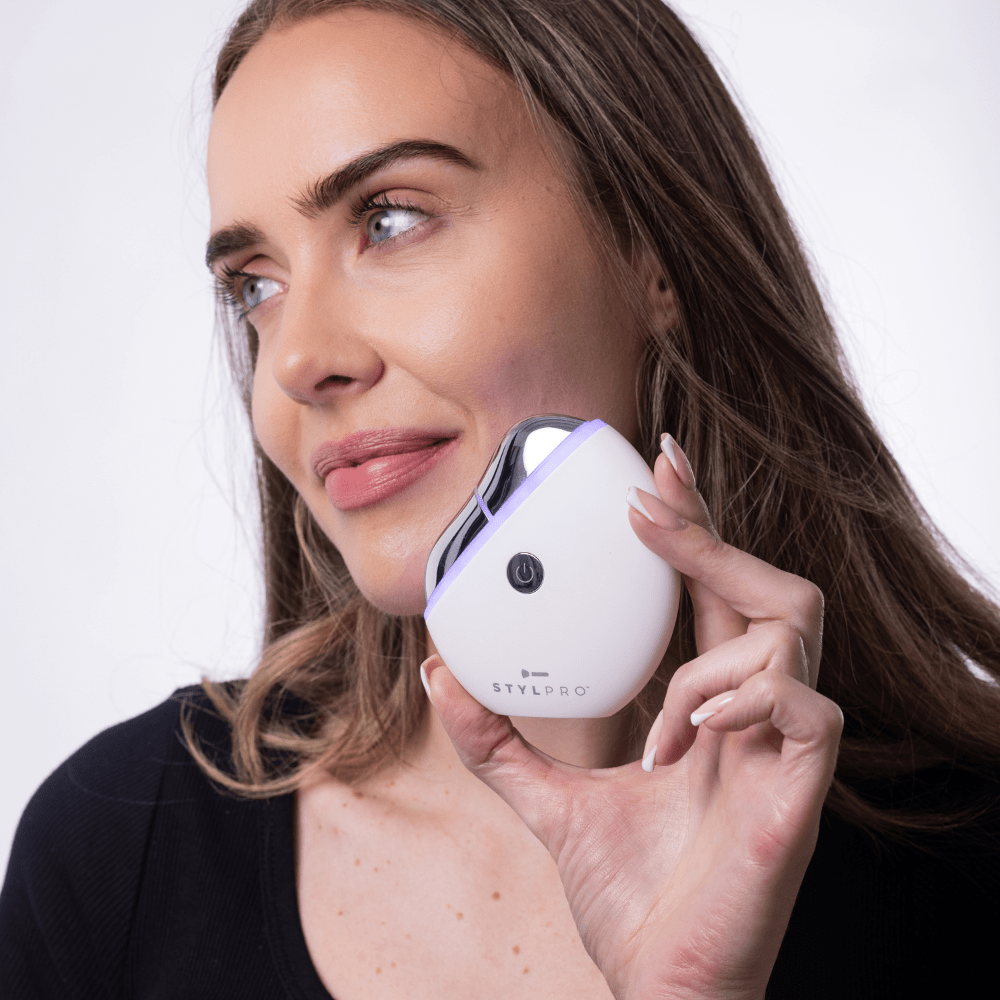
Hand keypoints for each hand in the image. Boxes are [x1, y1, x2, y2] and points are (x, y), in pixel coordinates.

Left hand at [421, 436, 842, 999]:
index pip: (713, 595)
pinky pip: (806, 704)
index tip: (654, 476)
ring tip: (666, 709)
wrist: (661, 983)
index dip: (693, 529)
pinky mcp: (802, 790)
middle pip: (766, 584)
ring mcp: (783, 747)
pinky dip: (741, 699)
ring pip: (792, 627)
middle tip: (653, 495)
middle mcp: (754, 713)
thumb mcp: (547, 799)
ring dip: (712, 646)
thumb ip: (495, 741)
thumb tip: (438, 677)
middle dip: (711, 532)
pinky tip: (687, 737)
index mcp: (708, 708)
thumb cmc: (629, 896)